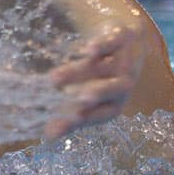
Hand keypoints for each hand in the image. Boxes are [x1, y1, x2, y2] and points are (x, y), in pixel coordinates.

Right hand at [45, 22, 144, 138]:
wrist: (122, 38)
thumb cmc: (99, 74)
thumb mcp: (85, 93)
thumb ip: (70, 113)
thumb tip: (48, 136)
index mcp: (115, 101)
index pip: (101, 114)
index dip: (84, 119)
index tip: (59, 127)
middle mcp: (123, 84)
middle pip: (111, 91)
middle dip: (96, 95)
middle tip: (78, 100)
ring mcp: (125, 60)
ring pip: (103, 68)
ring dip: (80, 72)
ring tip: (54, 77)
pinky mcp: (123, 38)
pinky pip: (114, 43)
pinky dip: (103, 45)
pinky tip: (89, 49)